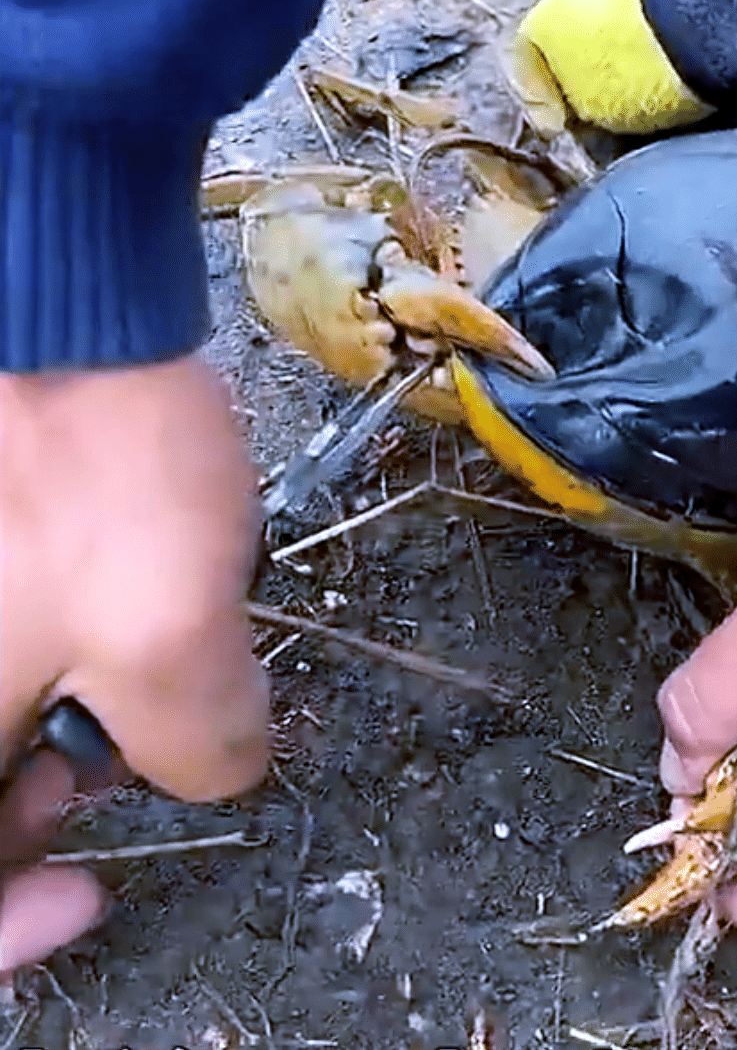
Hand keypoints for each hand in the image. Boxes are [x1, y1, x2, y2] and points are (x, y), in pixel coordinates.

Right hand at [0, 354, 269, 973]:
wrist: (44, 300)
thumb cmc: (85, 463)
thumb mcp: (170, 634)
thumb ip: (203, 744)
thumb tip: (223, 765)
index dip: (5, 927)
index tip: (88, 889)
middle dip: (50, 800)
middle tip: (123, 754)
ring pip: (0, 718)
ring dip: (67, 722)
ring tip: (140, 654)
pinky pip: (10, 645)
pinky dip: (62, 653)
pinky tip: (122, 597)